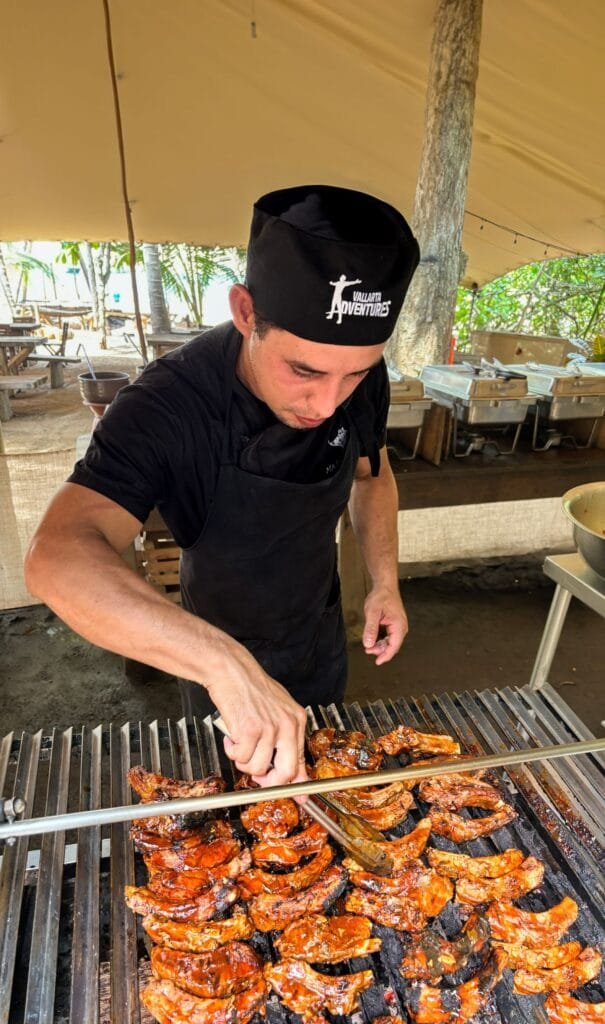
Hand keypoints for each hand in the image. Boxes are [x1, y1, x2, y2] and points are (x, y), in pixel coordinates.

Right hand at [206, 647, 307, 790]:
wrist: (231, 670)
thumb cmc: (251, 689)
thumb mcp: (277, 710)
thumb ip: (285, 740)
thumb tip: (294, 774)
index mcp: (297, 720)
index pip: (301, 760)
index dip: (298, 784)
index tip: (299, 798)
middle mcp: (287, 724)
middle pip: (286, 773)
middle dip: (269, 781)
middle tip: (257, 775)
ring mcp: (269, 727)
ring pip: (258, 768)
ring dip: (244, 762)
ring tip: (239, 744)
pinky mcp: (249, 729)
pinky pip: (240, 757)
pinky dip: (232, 751)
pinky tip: (231, 736)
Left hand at [362, 585, 407, 665]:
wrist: (385, 586)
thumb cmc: (381, 596)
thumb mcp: (372, 613)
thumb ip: (370, 629)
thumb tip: (368, 643)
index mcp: (399, 625)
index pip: (394, 646)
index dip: (385, 655)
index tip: (378, 662)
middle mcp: (401, 627)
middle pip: (392, 645)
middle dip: (380, 650)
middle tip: (368, 650)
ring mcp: (398, 626)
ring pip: (390, 641)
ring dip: (380, 645)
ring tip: (369, 645)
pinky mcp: (394, 624)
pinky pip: (389, 636)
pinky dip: (381, 639)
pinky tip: (373, 639)